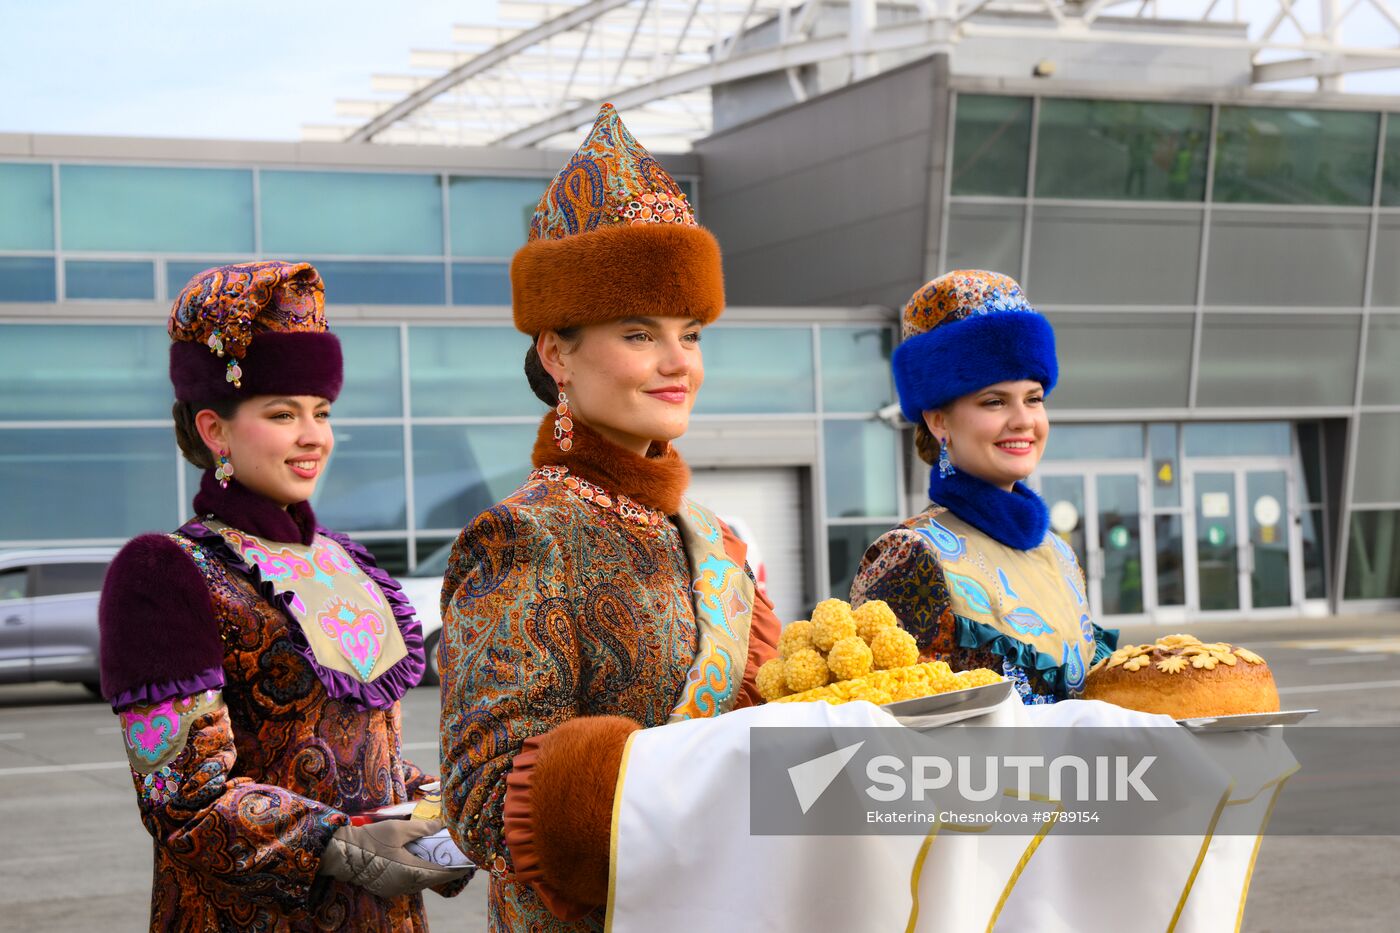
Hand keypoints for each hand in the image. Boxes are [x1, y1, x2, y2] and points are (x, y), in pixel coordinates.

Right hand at [320, 819, 471, 898]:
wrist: (342, 853)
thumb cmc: (371, 839)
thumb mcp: (400, 829)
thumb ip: (423, 828)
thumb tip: (443, 824)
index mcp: (412, 872)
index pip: (442, 873)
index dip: (458, 868)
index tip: (470, 863)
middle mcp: (406, 885)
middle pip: (433, 879)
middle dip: (447, 869)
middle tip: (458, 857)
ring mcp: (395, 889)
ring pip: (421, 882)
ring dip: (432, 871)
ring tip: (442, 858)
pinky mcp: (387, 888)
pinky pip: (410, 883)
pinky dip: (419, 873)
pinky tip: (420, 861)